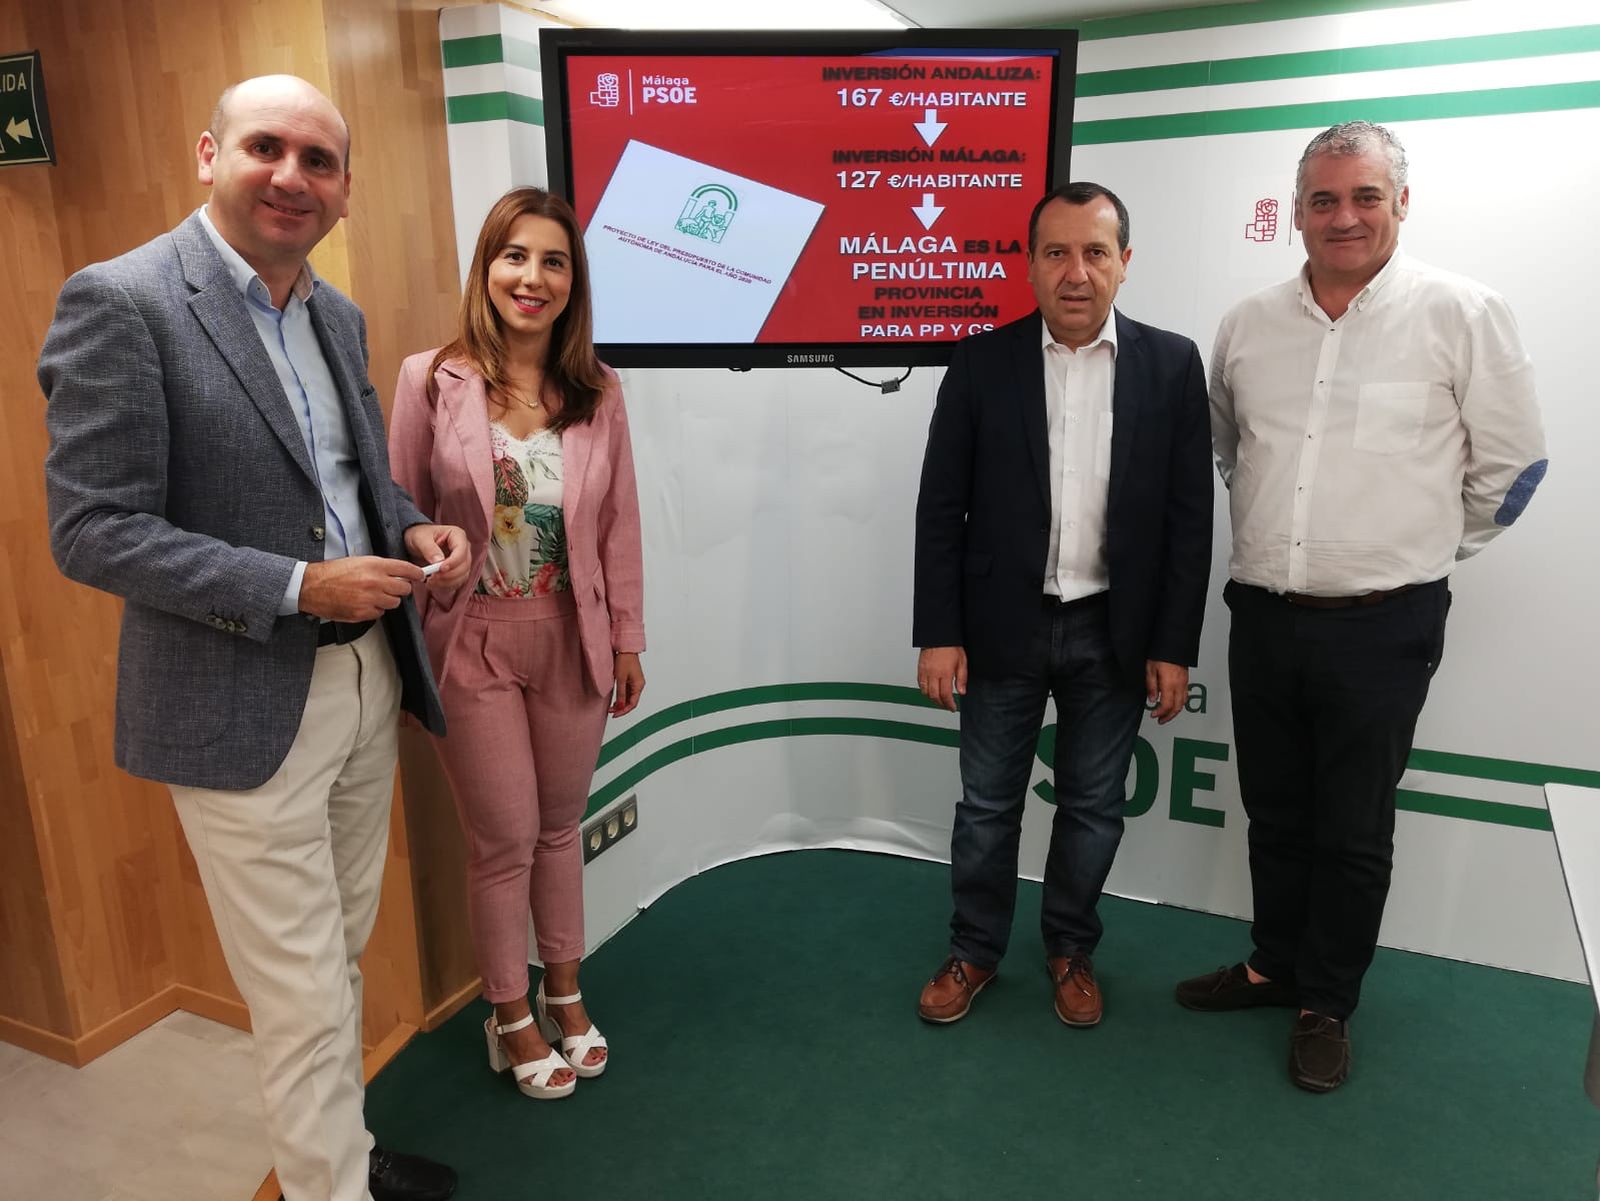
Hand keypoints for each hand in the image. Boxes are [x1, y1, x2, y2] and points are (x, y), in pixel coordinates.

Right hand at [299, 556, 423, 621]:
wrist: (311, 586)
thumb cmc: (333, 572)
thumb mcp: (359, 561)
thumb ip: (381, 567)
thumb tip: (400, 572)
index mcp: (374, 565)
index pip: (406, 569)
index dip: (416, 573)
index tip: (420, 576)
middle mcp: (375, 582)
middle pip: (404, 589)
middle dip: (401, 588)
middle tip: (392, 587)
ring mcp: (370, 599)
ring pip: (394, 603)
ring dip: (388, 600)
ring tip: (373, 595)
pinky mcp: (363, 613)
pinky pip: (380, 613)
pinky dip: (375, 610)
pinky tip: (364, 603)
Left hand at [404, 523, 471, 589]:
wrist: (416, 544)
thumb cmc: (419, 536)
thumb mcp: (420, 539)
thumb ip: (429, 549)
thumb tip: (439, 561)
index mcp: (457, 535)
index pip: (461, 551)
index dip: (453, 562)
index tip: (440, 569)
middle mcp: (463, 548)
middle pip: (464, 566)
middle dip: (449, 575)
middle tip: (432, 578)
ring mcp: (462, 561)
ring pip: (462, 576)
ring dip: (447, 582)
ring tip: (430, 582)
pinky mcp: (458, 572)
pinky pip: (457, 582)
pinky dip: (445, 586)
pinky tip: (433, 584)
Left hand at [610, 652, 644, 716]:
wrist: (626, 648)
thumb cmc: (624, 661)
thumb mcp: (620, 679)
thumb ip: (621, 694)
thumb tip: (620, 707)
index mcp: (639, 686)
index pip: (632, 704)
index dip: (623, 711)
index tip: (614, 714)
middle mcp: (639, 685)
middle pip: (631, 702)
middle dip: (622, 708)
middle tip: (611, 712)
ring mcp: (636, 682)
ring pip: (629, 697)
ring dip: (621, 703)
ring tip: (611, 707)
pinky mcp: (631, 679)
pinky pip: (628, 692)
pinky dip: (622, 697)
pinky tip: (615, 700)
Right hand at [917, 646, 966, 711]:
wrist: (939, 636)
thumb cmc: (951, 646)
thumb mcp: (962, 662)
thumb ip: (962, 678)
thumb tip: (961, 691)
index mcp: (944, 673)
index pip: (945, 695)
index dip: (949, 704)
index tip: (952, 707)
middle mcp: (933, 674)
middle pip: (934, 696)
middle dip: (941, 704)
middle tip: (947, 706)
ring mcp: (925, 672)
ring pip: (925, 692)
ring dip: (932, 699)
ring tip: (939, 700)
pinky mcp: (920, 669)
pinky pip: (920, 684)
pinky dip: (925, 691)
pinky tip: (930, 691)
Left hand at [1145, 659, 1188, 723]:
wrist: (1173, 644)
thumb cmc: (1161, 654)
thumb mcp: (1150, 669)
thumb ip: (1151, 686)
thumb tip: (1152, 699)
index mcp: (1169, 684)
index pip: (1166, 705)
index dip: (1160, 713)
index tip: (1153, 715)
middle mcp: (1179, 685)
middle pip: (1177, 707)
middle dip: (1168, 716)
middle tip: (1160, 720)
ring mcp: (1184, 683)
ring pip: (1183, 703)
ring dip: (1175, 711)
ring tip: (1166, 715)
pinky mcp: (1186, 679)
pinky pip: (1185, 695)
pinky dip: (1180, 703)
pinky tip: (1174, 703)